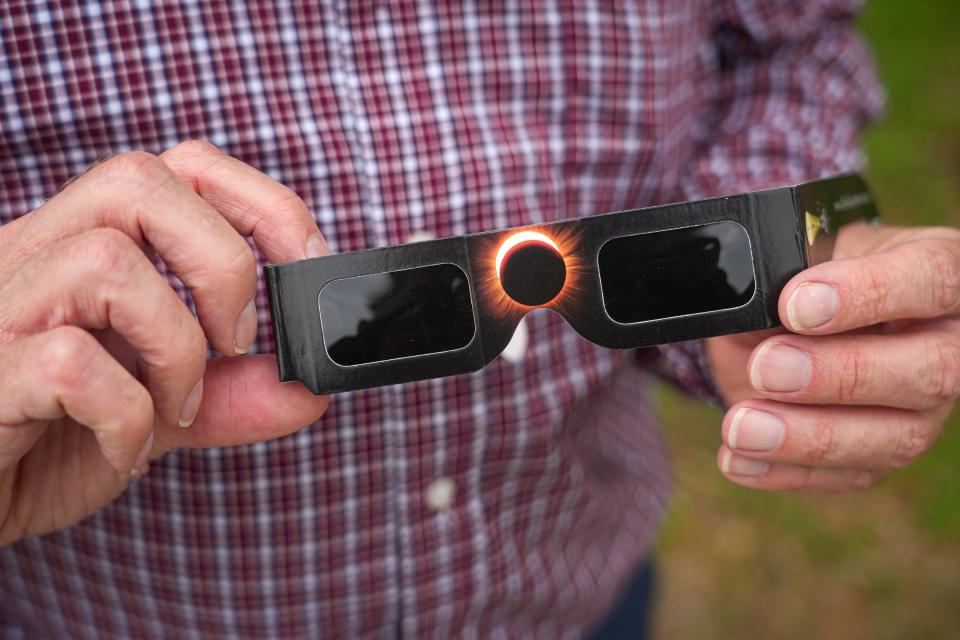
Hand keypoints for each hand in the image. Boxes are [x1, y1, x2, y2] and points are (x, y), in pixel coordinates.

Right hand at [0, 142, 330, 545]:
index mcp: (82, 244)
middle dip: (222, 262)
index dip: (259, 203)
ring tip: (177, 407)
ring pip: (105, 260)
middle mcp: (34, 254)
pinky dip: (127, 414)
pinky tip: (127, 452)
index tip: (305, 266)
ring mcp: (1, 307)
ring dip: (176, 346)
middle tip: (236, 343)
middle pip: (137, 180)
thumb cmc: (49, 445)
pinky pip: (68, 361)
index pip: (176, 166)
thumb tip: (314, 387)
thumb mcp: (160, 411)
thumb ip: (233, 394)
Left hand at [706, 222, 959, 491]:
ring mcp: (924, 407)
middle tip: (765, 368)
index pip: (932, 279)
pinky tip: (739, 460)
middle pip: (931, 371)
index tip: (794, 306)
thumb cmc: (807, 278)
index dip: (867, 294)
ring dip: (810, 437)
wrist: (794, 315)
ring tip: (742, 428)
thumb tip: (755, 318)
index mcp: (936, 274)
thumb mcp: (796, 259)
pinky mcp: (886, 451)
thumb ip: (784, 282)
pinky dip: (788, 472)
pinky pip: (851, 475)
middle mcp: (947, 344)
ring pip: (896, 438)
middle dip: (840, 375)